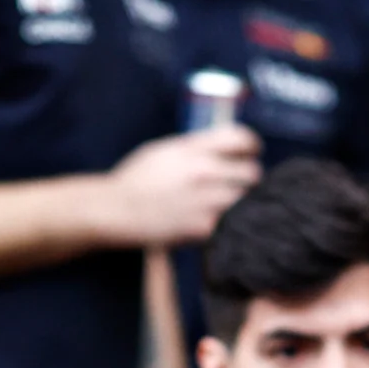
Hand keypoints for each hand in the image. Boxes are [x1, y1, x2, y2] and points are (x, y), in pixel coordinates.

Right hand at [104, 129, 262, 249]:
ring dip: (240, 201)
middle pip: (252, 172)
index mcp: (194, 149)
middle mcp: (203, 172)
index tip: (250, 151)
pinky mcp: (204, 228)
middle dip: (248, 177)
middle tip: (238, 183)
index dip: (251, 145)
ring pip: (245, 199)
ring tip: (224, 204)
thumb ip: (196, 147)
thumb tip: (224, 147)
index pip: (242, 139)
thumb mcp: (163, 149)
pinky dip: (225, 222)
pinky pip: (229, 222)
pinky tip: (212, 220)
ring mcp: (205, 201)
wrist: (116, 211)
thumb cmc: (136, 179)